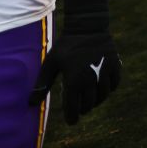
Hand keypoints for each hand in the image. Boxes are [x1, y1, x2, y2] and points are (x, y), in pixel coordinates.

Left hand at [28, 0, 120, 124]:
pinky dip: (108, 90)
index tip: (71, 121)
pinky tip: (101, 88)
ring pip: (102, 96)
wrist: (88, 26)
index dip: (72, 117)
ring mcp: (104, 72)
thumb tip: (31, 103)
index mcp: (73, 79)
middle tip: (79, 108)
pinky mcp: (115, 65)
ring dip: (96, 101)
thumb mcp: (51, 63)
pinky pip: (113, 85)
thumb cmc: (66, 46)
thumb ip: (42, 84)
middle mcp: (90, 78)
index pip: (73, 107)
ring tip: (90, 100)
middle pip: (89, 104)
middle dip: (83, 109)